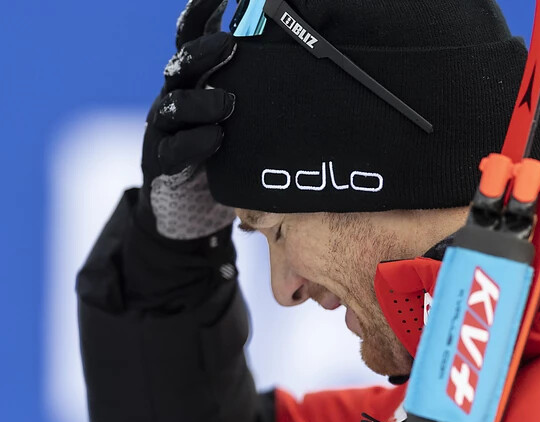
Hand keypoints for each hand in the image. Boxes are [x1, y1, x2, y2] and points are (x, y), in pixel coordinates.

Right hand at [138, 0, 235, 240]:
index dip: (201, 12)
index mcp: (193, 78)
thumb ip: (257, 86)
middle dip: (203, 52)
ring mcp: (164, 129)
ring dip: (201, 102)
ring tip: (228, 103)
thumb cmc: (225, 151)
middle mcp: (175, 96)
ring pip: (174, 106)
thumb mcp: (242, 115)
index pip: (191, 36)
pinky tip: (216, 139)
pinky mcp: (162, 162)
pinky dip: (196, 144)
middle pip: (182, 65)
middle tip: (229, 43)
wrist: (189, 207)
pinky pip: (174, 150)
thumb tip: (301, 51)